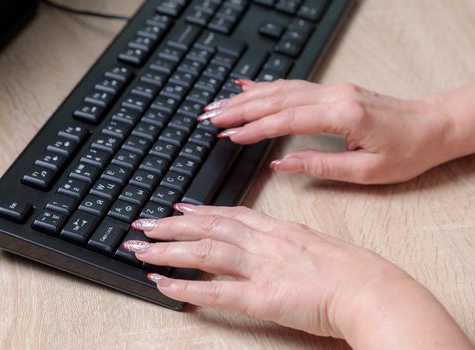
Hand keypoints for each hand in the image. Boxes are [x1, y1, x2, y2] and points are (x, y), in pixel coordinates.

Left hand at [122, 204, 473, 348]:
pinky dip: (186, 286)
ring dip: (168, 250)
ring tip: (141, 248)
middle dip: (172, 226)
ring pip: (205, 251)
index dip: (201, 211)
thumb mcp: (317, 242)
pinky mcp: (262, 296)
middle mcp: (264, 242)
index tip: (179, 209)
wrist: (372, 288)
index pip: (231, 214)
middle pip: (210, 227)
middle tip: (145, 224)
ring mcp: (261, 267)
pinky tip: (163, 284)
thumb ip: (290, 239)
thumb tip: (275, 236)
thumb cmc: (352, 269)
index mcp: (278, 229)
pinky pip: (216, 291)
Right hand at [197, 80, 468, 183]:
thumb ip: (319, 165)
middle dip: (240, 109)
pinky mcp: (334, 91)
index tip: (229, 135)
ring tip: (219, 105)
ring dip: (248, 97)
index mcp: (342, 115)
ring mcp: (333, 89)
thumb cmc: (408, 151)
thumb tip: (280, 164)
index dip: (254, 128)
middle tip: (210, 117)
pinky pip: (293, 85)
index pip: (286, 119)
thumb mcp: (365, 170)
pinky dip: (268, 86)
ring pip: (281, 89)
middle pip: (276, 98)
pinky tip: (249, 88)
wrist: (434, 126)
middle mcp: (335, 96)